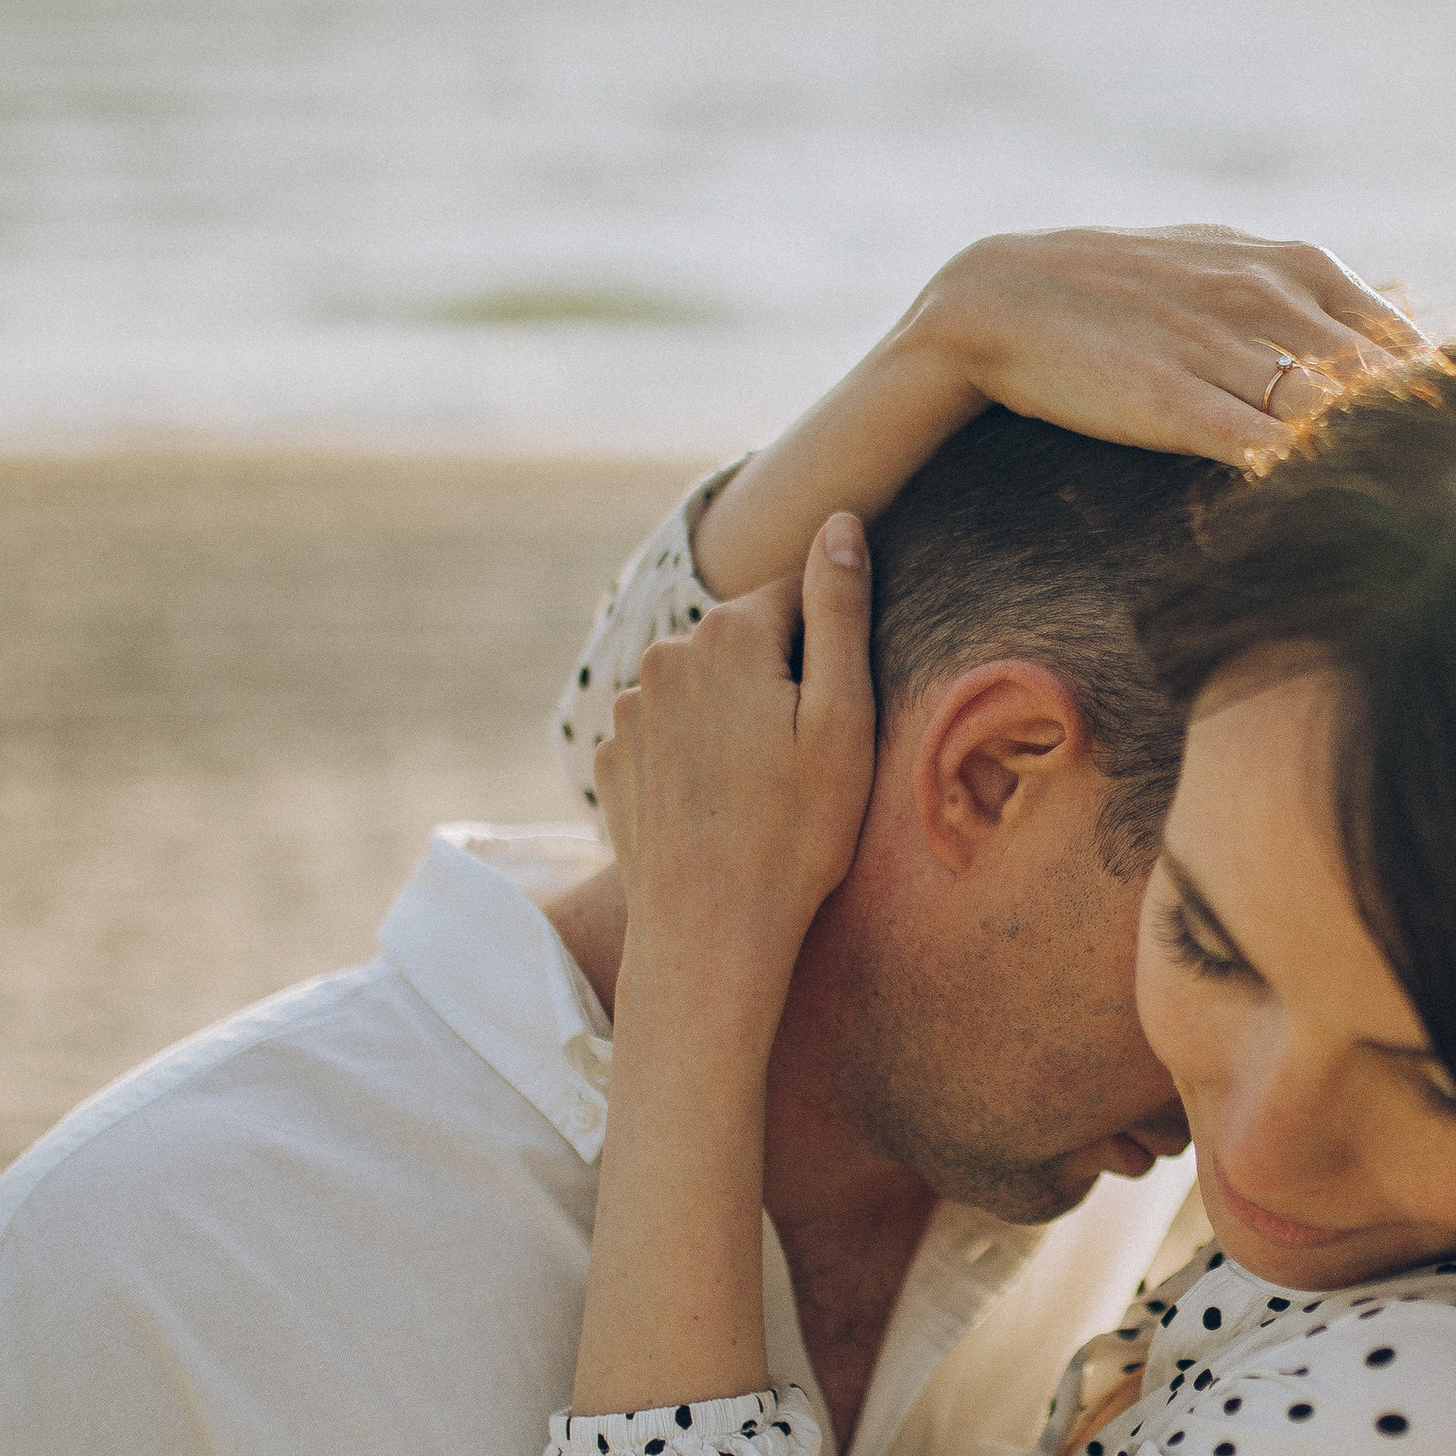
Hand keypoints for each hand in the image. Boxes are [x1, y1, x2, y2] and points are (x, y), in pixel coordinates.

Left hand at [595, 512, 876, 1010]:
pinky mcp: (612, 762)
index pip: (800, 599)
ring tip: (761, 795)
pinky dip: (696, 761)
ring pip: (706, 692)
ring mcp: (628, 712)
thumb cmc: (797, 832)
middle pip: (748, 645)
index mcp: (728, 632)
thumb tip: (840, 522)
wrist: (710, 932)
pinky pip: (669, 739)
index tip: (838, 718)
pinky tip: (719, 812)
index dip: (832, 656)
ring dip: (736, 722)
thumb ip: (839, 610)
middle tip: (806, 764)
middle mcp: (665, 656)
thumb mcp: (844, 717)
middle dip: (781, 685)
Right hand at [904, 223, 1428, 465]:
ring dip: (1377, 465)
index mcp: (1295, 266)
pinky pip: (1259, 446)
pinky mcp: (1170, 401)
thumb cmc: (1124, 290)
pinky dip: (1305, 480)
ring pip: (1330, 413)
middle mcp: (1268, 298)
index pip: (1405, 340)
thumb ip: (1321, 291)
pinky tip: (1335, 517)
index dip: (1443, 404)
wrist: (999, 297)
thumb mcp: (1229, 263)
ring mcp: (1220, 347)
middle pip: (1383, 381)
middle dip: (1426, 443)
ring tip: (1421, 527)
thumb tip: (1412, 300)